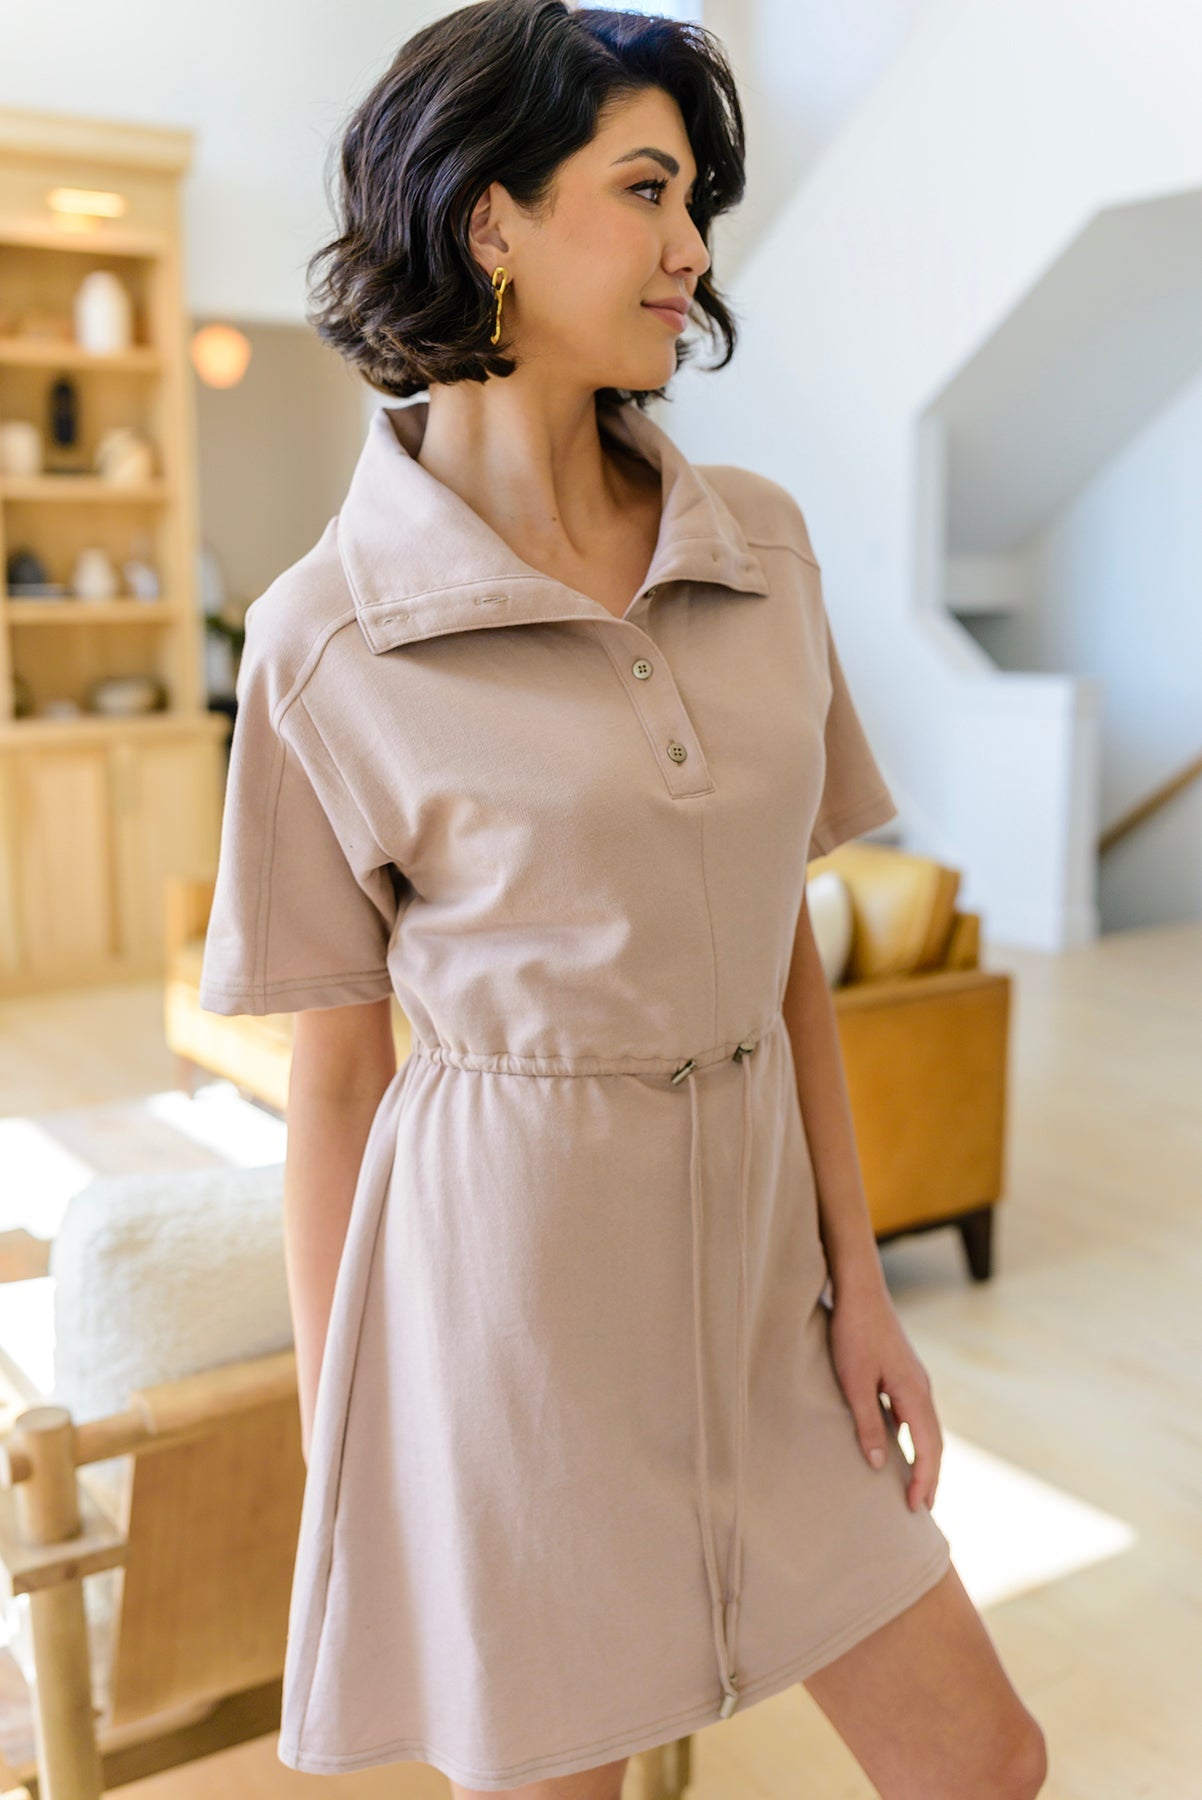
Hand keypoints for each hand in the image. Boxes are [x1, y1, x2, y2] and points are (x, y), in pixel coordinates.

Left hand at [825, 1276, 941, 1511]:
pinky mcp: (902, 1371)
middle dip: (931, 1476)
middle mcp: (921, 1388)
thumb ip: (866, 1424)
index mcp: (914, 1394)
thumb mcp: (853, 1382)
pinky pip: (915, 1414)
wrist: (858, 1289)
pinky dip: (914, 1437)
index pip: (928, 1449)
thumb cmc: (853, 1333)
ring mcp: (914, 1379)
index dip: (924, 1481)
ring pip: (926, 1428)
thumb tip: (880, 1466)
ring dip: (924, 1457)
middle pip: (934, 1442)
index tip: (916, 1509)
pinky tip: (899, 1445)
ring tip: (916, 1484)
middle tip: (923, 1508)